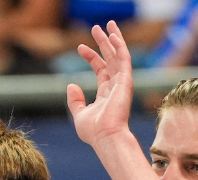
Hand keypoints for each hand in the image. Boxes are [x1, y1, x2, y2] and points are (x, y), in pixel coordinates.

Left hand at [67, 22, 135, 149]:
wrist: (105, 138)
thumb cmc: (94, 131)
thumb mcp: (79, 115)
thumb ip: (75, 100)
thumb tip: (71, 84)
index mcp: (106, 93)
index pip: (101, 69)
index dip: (92, 57)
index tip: (80, 47)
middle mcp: (116, 86)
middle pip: (111, 59)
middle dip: (104, 43)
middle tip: (96, 27)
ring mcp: (122, 83)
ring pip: (119, 55)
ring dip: (113, 39)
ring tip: (107, 24)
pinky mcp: (126, 81)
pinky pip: (124, 59)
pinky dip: (120, 46)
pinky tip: (113, 35)